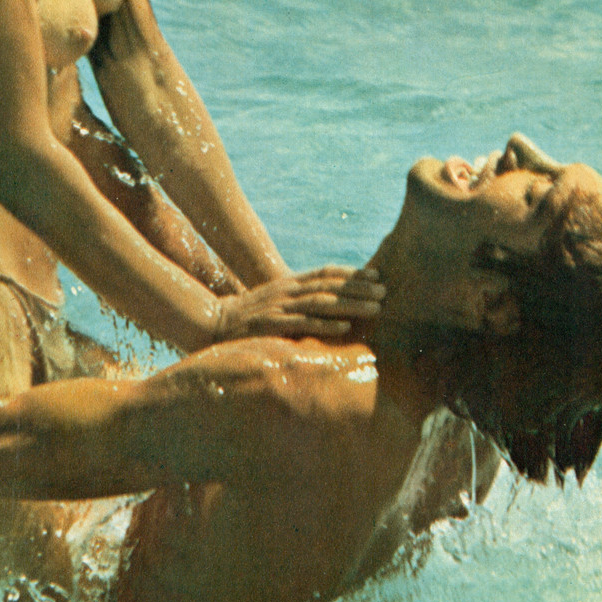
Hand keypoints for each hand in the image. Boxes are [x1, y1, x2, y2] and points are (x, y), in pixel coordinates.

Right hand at [214, 266, 384, 342]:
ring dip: (351, 305)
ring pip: (323, 302)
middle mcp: (288, 290)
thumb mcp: (276, 301)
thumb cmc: (249, 316)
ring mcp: (281, 306)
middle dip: (359, 288)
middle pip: (330, 286)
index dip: (352, 274)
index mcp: (290, 283)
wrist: (215, 323)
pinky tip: (345, 327)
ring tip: (375, 308)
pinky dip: (326, 325)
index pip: (326, 273)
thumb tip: (328, 307)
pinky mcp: (273, 325)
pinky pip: (303, 324)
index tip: (376, 276)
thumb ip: (299, 300)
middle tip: (385, 291)